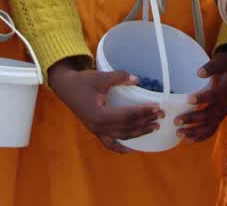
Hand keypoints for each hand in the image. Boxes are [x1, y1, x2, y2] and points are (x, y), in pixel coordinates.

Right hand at [48, 59, 163, 152]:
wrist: (66, 88)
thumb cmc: (82, 82)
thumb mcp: (100, 77)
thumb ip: (118, 77)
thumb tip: (137, 79)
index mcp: (99, 115)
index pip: (126, 116)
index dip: (142, 112)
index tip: (156, 108)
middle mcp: (98, 127)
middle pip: (127, 128)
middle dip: (145, 122)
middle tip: (160, 116)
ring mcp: (96, 131)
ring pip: (121, 136)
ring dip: (138, 133)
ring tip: (153, 128)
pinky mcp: (95, 130)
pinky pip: (109, 143)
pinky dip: (120, 147)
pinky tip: (131, 149)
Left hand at [176, 47, 226, 141]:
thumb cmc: (226, 67)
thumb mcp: (221, 62)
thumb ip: (211, 67)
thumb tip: (200, 72)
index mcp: (225, 91)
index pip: (213, 96)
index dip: (202, 99)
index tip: (189, 99)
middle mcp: (225, 105)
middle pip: (209, 115)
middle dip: (192, 119)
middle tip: (176, 121)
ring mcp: (222, 113)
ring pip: (209, 126)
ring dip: (194, 131)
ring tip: (179, 133)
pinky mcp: (220, 117)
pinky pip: (212, 130)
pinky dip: (201, 136)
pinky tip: (189, 139)